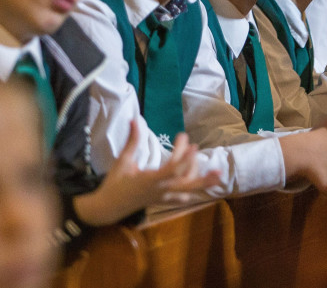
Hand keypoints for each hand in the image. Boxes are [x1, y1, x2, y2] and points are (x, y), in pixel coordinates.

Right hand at [75, 121, 221, 225]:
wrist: (108, 208)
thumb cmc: (114, 183)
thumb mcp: (123, 161)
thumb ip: (132, 141)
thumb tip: (134, 119)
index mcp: (150, 179)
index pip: (172, 169)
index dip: (184, 157)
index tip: (190, 142)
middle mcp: (159, 190)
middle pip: (186, 186)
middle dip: (203, 179)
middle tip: (218, 170)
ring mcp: (161, 198)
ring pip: (186, 192)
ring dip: (200, 184)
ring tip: (214, 175)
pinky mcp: (161, 202)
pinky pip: (180, 199)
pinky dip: (190, 192)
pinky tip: (199, 187)